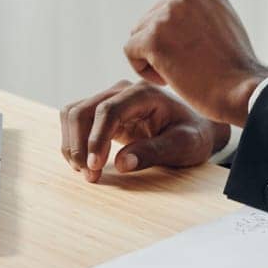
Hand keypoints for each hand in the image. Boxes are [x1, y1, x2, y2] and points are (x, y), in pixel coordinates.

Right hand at [59, 79, 228, 182]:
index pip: (108, 111)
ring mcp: (111, 99)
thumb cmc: (192, 135)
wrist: (194, 129)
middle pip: (83, 110)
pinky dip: (74, 142)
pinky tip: (86, 163)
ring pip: (74, 114)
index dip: (96, 139)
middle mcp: (123, 91)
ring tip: (86, 172)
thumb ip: (154, 152)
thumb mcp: (184, 145)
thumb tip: (121, 164)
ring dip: (72, 144)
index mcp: (144, 93)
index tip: (94, 167)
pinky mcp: (103, 112)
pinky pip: (77, 121)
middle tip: (90, 176)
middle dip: (80, 145)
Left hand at [122, 0, 267, 125]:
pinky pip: (131, 52)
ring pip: (139, 35)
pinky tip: (169, 80)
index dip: (176, 33)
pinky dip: (145, 70)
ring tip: (182, 72)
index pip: (168, 5)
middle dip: (163, 44)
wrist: (243, 91)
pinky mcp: (152, 38)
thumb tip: (170, 15)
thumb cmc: (236, 66)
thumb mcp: (224, 21)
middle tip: (189, 65)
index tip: (196, 52)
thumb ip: (199, 10)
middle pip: (151, 19)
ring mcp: (166, 13)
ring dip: (154, 57)